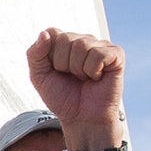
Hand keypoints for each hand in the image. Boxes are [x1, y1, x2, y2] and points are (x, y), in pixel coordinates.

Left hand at [26, 28, 124, 149]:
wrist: (81, 117)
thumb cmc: (62, 96)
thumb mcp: (39, 76)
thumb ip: (35, 54)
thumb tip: (44, 33)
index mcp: (65, 42)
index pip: (52, 32)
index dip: (50, 55)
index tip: (55, 70)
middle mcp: (84, 40)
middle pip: (65, 39)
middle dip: (63, 64)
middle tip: (72, 77)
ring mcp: (101, 45)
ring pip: (82, 45)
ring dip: (78, 69)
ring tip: (84, 78)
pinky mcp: (116, 54)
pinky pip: (98, 54)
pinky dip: (93, 70)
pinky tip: (97, 78)